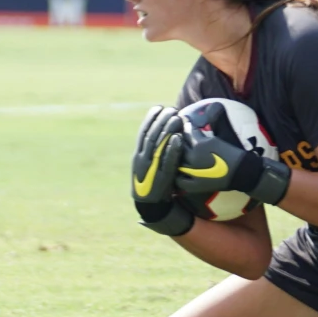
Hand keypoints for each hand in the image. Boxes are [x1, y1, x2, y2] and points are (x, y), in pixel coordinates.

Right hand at [132, 106, 189, 232]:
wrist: (151, 209)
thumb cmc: (154, 185)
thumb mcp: (149, 168)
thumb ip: (153, 153)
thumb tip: (161, 137)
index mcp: (138, 156)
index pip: (143, 133)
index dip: (150, 119)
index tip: (158, 107)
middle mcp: (142, 160)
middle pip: (151, 136)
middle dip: (161, 121)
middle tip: (171, 109)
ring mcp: (151, 169)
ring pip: (158, 146)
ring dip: (168, 130)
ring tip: (176, 118)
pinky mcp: (161, 178)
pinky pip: (167, 161)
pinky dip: (173, 149)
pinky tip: (179, 138)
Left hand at [175, 128, 290, 212]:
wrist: (245, 173)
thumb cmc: (235, 151)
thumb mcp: (225, 132)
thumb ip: (216, 119)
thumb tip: (213, 104)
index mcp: (201, 144)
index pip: (186, 131)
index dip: (185, 126)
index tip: (184, 122)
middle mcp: (194, 158)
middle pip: (178, 146)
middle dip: (178, 139)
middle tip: (177, 135)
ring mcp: (193, 173)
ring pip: (176, 161)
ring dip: (175, 155)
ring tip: (176, 151)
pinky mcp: (193, 185)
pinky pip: (178, 179)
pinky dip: (176, 174)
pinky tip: (176, 168)